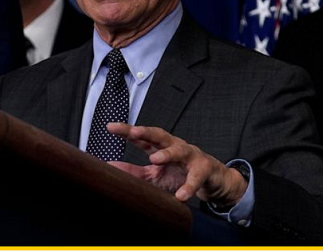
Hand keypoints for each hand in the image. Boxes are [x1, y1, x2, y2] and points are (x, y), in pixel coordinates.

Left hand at [106, 123, 247, 206]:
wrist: (212, 181)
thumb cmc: (180, 174)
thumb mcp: (154, 174)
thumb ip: (133, 171)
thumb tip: (109, 168)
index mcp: (160, 147)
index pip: (142, 137)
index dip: (127, 131)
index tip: (110, 127)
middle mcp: (174, 146)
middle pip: (159, 135)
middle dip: (146, 132)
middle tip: (133, 132)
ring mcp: (191, 155)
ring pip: (179, 150)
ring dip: (167, 153)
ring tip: (154, 159)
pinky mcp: (205, 169)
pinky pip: (196, 177)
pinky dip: (189, 186)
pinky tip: (181, 195)